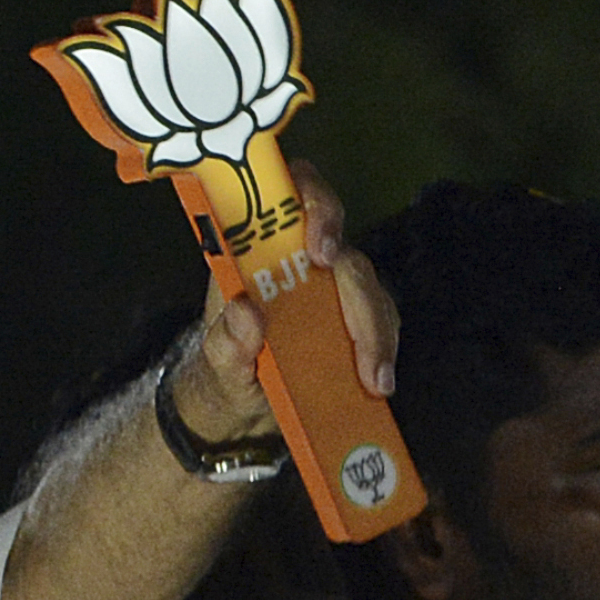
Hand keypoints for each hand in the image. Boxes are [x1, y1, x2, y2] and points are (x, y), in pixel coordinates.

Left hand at [168, 159, 399, 441]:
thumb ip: (226, 340)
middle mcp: (300, 259)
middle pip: (343, 251)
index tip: (321, 249)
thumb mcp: (217, 361)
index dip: (315, 204)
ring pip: (369, 288)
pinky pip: (380, 321)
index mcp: (259, 251)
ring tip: (372, 377)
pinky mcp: (354, 318)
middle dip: (356, 291)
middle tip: (359, 337)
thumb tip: (245, 311)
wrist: (241, 403)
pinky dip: (382, 349)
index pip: (292, 197)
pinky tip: (378, 382)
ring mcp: (331, 288)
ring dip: (376, 331)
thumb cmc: (226, 367)